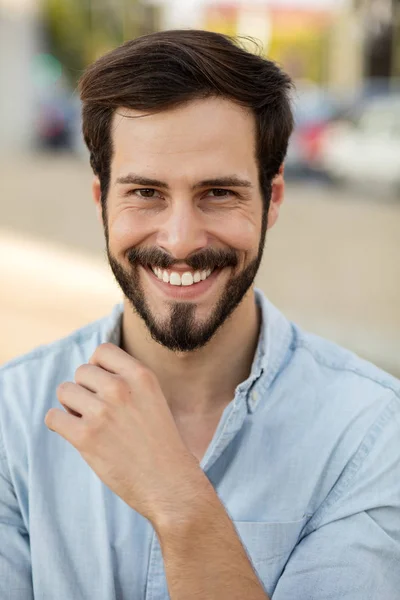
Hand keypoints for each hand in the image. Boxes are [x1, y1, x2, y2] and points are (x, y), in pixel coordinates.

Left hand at [44, 343, 207, 525]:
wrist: (170, 484)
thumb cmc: (161, 444)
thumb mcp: (154, 398)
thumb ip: (128, 381)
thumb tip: (89, 371)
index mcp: (141, 376)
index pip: (102, 351)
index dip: (97, 367)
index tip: (103, 386)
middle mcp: (120, 388)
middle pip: (81, 371)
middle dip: (85, 389)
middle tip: (98, 412)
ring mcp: (102, 412)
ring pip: (64, 391)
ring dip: (71, 407)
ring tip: (90, 424)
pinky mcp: (85, 437)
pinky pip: (53, 417)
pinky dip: (60, 425)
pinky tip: (76, 435)